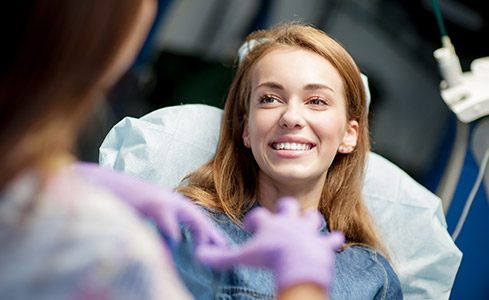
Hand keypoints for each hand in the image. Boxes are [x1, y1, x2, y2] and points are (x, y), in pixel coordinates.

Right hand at [72, 162, 226, 247]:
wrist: (100, 183)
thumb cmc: (122, 202)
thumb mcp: (147, 215)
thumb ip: (162, 228)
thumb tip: (173, 245)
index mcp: (170, 203)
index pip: (195, 217)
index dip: (208, 231)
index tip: (220, 245)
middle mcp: (170, 199)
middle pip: (198, 216)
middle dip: (212, 233)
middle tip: (224, 248)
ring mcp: (161, 199)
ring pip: (189, 215)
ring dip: (200, 231)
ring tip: (205, 248)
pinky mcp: (150, 201)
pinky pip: (166, 217)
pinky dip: (172, 229)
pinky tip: (177, 241)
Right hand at [197, 197, 343, 290]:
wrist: (298, 262)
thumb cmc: (269, 258)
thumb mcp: (242, 257)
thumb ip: (221, 257)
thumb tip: (199, 255)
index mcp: (270, 223)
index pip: (258, 215)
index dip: (253, 221)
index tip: (250, 229)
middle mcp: (290, 221)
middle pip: (288, 205)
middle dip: (285, 209)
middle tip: (281, 219)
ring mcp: (308, 231)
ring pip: (312, 217)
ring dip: (310, 221)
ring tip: (306, 226)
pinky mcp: (323, 243)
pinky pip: (331, 240)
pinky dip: (332, 241)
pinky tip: (335, 240)